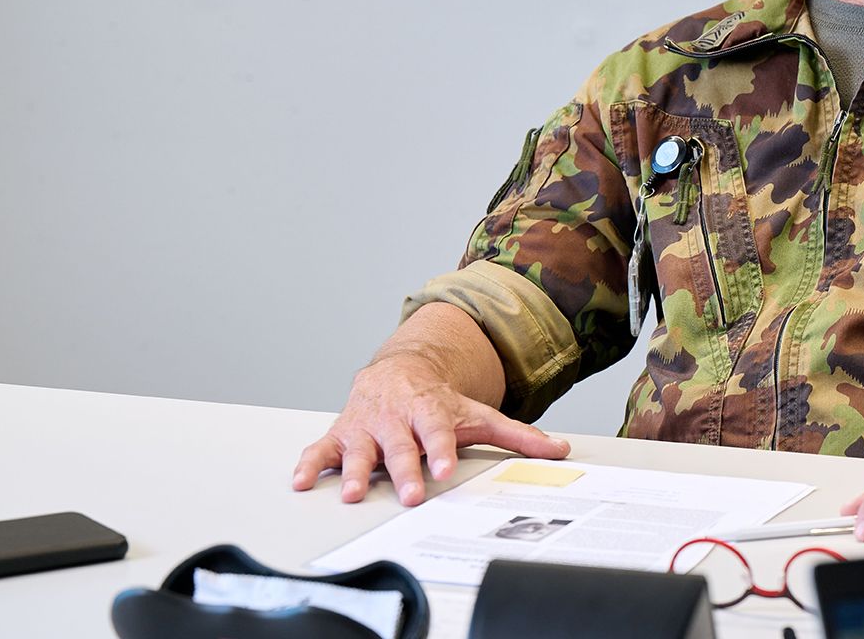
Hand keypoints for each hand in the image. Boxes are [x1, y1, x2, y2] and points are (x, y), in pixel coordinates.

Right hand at [292, 352, 570, 505]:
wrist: (400, 370)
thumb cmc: (439, 400)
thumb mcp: (478, 413)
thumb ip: (518, 434)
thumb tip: (561, 449)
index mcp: (430, 411)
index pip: (437, 432)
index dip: (440, 450)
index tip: (444, 470)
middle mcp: (396, 418)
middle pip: (399, 447)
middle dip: (402, 470)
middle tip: (408, 493)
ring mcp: (366, 426)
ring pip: (358, 450)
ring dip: (353, 471)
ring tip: (350, 494)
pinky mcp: (341, 433)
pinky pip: (321, 449)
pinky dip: (310, 464)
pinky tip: (302, 482)